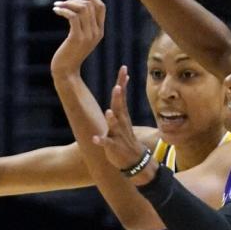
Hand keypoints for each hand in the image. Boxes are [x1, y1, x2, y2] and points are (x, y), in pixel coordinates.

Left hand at [50, 0, 105, 77]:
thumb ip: (83, 25)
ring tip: (57, 6)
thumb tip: (77, 7)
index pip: (101, 7)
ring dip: (67, 4)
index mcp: (100, 32)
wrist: (66, 71)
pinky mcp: (76, 38)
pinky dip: (63, 10)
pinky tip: (56, 11)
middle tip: (61, 3)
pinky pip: (72, 16)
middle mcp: (96, 33)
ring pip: (82, 9)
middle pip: (89, 6)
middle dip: (74, 0)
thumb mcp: (80, 38)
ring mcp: (87, 36)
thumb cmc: (70, 54)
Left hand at [92, 66, 152, 181]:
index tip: (124, 68)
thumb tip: (119, 85)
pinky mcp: (113, 147)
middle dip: (119, 98)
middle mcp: (121, 124)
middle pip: (120, 108)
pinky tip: (95, 139)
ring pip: (115, 126)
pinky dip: (101, 141)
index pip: (122, 96)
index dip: (122, 82)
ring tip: (108, 112)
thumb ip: (119, 103)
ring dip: (112, 119)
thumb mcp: (122, 118)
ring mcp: (118, 135)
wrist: (134, 161)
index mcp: (122, 116)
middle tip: (118, 86)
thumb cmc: (125, 137)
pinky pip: (107, 144)